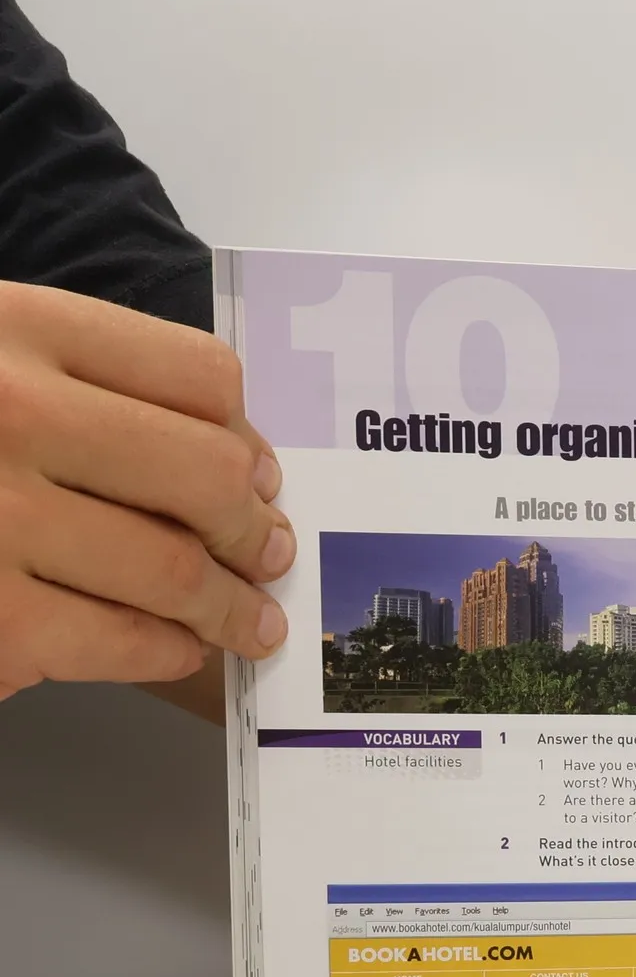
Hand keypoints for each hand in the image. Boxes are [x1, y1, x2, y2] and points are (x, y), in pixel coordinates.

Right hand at [0, 281, 292, 704]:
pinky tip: (177, 646)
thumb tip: (220, 452)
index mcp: (10, 327)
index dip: (246, 435)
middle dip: (256, 527)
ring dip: (233, 605)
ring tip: (250, 618)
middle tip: (269, 552)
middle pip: (207, 475)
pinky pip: (122, 639)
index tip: (259, 470)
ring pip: (177, 570)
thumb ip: (66, 378)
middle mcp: (11, 412)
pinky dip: (168, 649)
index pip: (197, 373)